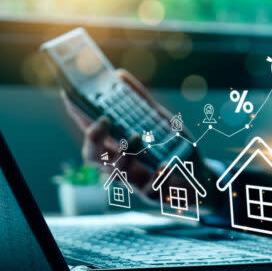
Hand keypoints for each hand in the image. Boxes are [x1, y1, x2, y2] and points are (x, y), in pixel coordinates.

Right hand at [63, 69, 172, 205]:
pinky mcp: (153, 194)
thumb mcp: (160, 121)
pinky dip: (157, 174)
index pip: (91, 132)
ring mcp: (135, 182)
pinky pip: (149, 188)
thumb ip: (140, 101)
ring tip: (136, 135)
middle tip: (104, 119)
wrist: (201, 177)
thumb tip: (120, 75)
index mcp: (117, 148)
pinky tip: (166, 164)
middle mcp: (121, 166)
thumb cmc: (175, 149)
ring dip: (124, 152)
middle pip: (92, 157)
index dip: (79, 117)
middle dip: (93, 139)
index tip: (71, 96)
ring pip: (117, 173)